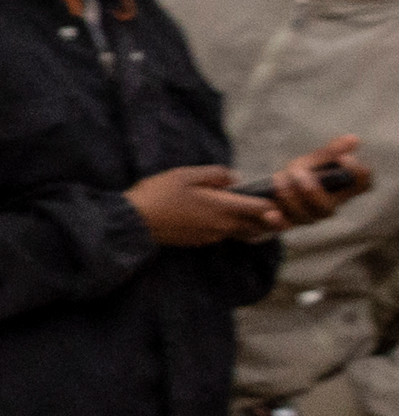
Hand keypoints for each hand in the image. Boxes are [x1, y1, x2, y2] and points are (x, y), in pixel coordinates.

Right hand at [132, 164, 286, 247]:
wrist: (135, 222)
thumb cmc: (159, 194)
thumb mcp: (185, 174)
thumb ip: (215, 174)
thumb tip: (235, 178)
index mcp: (224, 207)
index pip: (263, 209)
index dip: (276, 203)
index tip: (280, 196)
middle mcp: (224, 225)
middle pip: (259, 226)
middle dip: (270, 219)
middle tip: (275, 209)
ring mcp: (212, 236)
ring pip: (242, 232)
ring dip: (250, 223)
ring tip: (250, 212)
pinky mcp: (201, 241)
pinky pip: (224, 234)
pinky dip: (229, 226)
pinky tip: (219, 216)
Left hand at [272, 138, 368, 225]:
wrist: (270, 194)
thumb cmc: (298, 177)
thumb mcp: (312, 162)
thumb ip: (329, 153)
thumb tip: (354, 139)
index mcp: (340, 190)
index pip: (363, 186)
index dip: (359, 174)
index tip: (344, 158)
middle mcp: (327, 207)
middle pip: (328, 208)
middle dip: (312, 190)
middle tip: (296, 173)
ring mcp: (307, 217)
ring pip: (306, 217)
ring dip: (290, 197)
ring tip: (278, 180)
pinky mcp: (286, 223)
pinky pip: (283, 226)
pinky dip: (277, 220)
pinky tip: (269, 211)